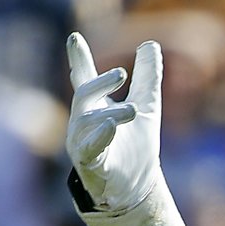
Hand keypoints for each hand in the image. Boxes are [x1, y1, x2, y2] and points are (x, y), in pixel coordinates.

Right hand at [65, 34, 163, 214]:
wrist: (137, 187)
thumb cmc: (136, 147)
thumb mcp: (147, 106)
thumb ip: (148, 77)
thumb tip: (151, 44)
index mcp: (96, 107)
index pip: (84, 78)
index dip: (78, 59)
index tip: (74, 38)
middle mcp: (84, 122)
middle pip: (83, 94)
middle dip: (101, 82)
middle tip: (122, 72)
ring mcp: (83, 144)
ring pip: (87, 122)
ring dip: (111, 113)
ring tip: (133, 110)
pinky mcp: (90, 165)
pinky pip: (90, 148)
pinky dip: (100, 136)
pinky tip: (111, 126)